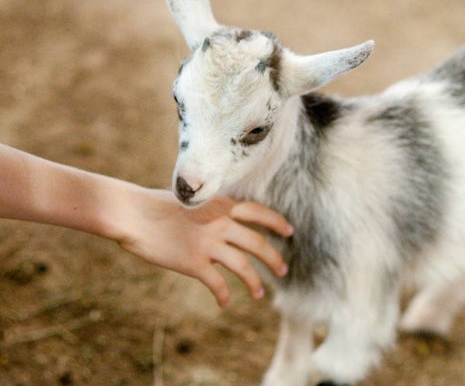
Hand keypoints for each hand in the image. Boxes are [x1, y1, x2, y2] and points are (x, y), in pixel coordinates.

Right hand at [118, 190, 292, 307]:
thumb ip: (213, 211)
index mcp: (221, 206)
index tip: (290, 232)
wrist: (133, 214)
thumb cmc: (158, 206)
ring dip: (255, 283)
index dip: (277, 222)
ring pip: (244, 267)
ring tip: (259, 294)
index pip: (259, 212)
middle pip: (258, 244)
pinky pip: (217, 284)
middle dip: (274, 259)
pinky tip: (224, 303)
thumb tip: (227, 220)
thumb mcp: (194, 201)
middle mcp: (220, 224)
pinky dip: (223, 296)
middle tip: (283, 271)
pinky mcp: (193, 263)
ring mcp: (208, 244)